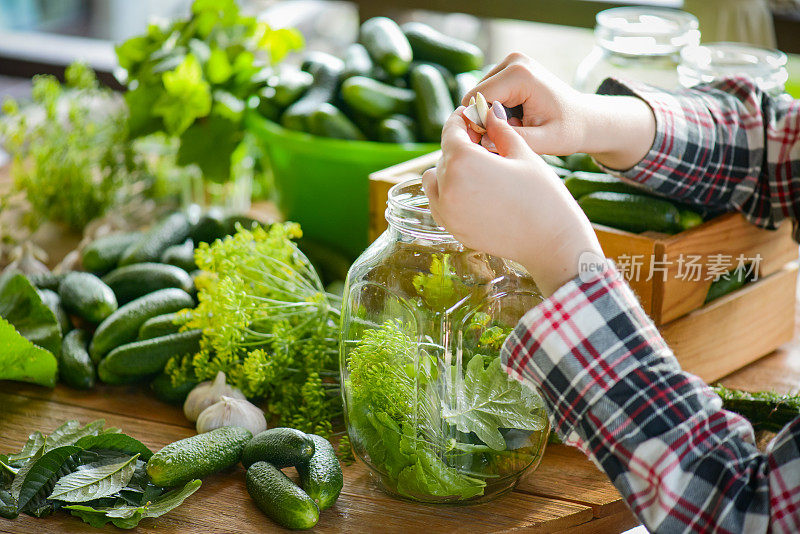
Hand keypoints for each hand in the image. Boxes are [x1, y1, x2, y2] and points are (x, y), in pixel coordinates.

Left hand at [423, 105, 602, 296]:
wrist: (550, 242)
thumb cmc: (542, 196)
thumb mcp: (523, 154)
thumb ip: (499, 130)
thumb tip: (489, 113)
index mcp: (463, 161)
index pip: (451, 131)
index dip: (461, 119)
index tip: (469, 116)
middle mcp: (447, 185)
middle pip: (444, 155)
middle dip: (460, 146)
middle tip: (481, 143)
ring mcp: (446, 210)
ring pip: (434, 179)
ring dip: (449, 170)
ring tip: (476, 170)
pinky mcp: (451, 228)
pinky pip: (438, 202)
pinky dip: (447, 193)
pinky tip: (472, 191)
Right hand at [462, 53, 655, 169]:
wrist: (585, 118)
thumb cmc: (569, 130)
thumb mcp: (545, 141)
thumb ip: (513, 138)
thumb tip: (482, 138)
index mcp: (520, 74)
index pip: (476, 100)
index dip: (476, 125)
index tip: (490, 146)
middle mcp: (513, 61)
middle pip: (475, 97)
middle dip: (484, 121)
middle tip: (506, 140)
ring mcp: (511, 62)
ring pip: (479, 97)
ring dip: (490, 118)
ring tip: (515, 130)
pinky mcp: (510, 69)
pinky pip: (488, 95)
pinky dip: (495, 112)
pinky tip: (515, 122)